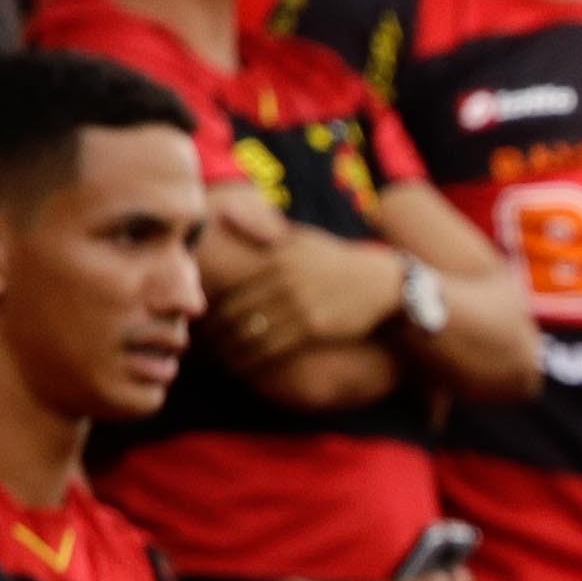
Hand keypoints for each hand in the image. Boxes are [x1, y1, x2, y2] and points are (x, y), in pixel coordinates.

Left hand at [212, 226, 423, 363]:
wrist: (383, 283)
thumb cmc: (336, 262)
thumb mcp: (303, 238)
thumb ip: (264, 229)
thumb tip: (225, 213)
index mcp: (277, 257)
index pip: (230, 286)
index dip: (209, 306)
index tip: (199, 319)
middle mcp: (284, 279)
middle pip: (235, 312)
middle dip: (214, 332)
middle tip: (202, 344)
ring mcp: (299, 304)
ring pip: (249, 334)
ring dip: (229, 350)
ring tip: (218, 358)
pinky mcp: (313, 327)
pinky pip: (271, 348)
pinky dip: (251, 360)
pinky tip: (241, 367)